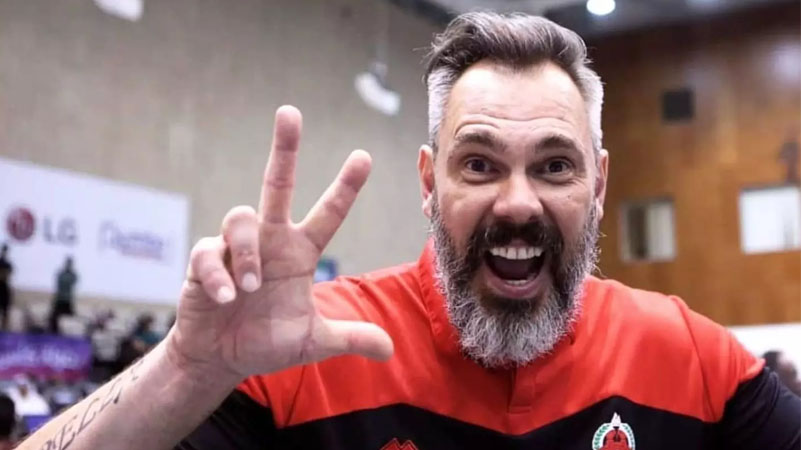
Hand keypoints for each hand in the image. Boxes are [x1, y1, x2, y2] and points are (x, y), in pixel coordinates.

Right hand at [167, 105, 392, 380]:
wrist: (220, 358)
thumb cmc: (267, 341)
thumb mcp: (313, 342)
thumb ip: (349, 338)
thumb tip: (390, 350)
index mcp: (299, 252)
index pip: (328, 213)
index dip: (345, 187)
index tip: (364, 156)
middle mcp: (270, 240)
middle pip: (277, 182)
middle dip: (284, 148)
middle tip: (290, 112)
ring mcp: (235, 247)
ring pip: (240, 217)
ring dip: (246, 253)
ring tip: (250, 289)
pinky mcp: (203, 261)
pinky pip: (208, 252)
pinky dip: (218, 274)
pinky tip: (225, 298)